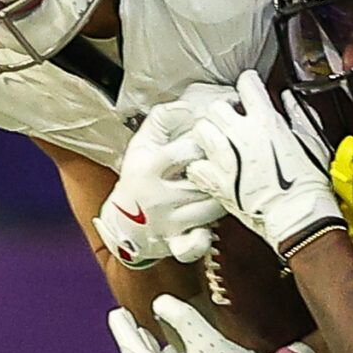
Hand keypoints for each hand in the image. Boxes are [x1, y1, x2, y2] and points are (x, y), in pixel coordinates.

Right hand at [96, 88, 231, 267]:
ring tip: (224, 189)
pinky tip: (209, 227)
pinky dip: (204, 239)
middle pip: (203, 181)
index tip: (215, 139)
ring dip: (222, 198)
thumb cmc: (139, 176)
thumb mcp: (142, 145)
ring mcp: (168, 222)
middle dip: (220, 172)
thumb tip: (186, 106)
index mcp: (148, 167)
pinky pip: (194, 246)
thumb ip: (162, 120)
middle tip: (229, 166)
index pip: (186, 151)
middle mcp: (157, 196)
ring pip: (211, 210)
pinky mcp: (175, 243)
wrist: (123, 222)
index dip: (206, 144)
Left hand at [181, 70, 343, 261]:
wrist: (299, 217)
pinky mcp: (217, 181)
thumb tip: (288, 99)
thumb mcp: (312, 141)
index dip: (248, 84)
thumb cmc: (309, 183)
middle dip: (223, 111)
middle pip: (216, 106)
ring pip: (200, 130)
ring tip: (218, 143)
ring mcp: (226, 158)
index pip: (247, 83)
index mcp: (266, 120)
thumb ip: (298, 115)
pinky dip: (199, 165)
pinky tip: (211, 169)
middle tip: (232, 122)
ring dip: (207, 134)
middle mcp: (241, 134)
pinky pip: (195, 165)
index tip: (248, 91)